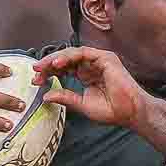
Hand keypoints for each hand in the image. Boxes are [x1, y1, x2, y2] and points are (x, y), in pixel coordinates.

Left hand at [34, 46, 150, 127]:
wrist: (130, 112)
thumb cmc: (111, 110)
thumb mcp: (82, 105)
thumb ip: (65, 97)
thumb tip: (45, 96)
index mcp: (86, 75)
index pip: (63, 69)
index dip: (49, 73)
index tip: (36, 80)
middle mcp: (91, 65)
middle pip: (65, 60)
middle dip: (48, 64)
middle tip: (35, 71)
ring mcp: (98, 60)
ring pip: (72, 54)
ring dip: (56, 59)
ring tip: (43, 66)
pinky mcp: (105, 58)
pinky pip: (83, 53)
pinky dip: (69, 56)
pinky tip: (58, 64)